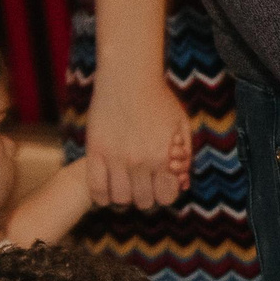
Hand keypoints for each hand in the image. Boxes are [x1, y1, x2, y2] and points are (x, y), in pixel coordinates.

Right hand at [84, 71, 191, 211]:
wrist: (129, 79)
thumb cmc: (159, 101)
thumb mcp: (181, 127)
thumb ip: (185, 157)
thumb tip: (182, 184)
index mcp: (164, 157)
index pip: (167, 197)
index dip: (165, 193)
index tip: (161, 185)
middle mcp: (140, 161)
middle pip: (143, 201)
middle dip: (146, 196)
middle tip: (143, 185)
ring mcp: (115, 158)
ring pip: (120, 198)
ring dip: (124, 196)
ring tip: (126, 185)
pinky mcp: (94, 151)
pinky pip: (95, 188)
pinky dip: (101, 195)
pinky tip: (106, 190)